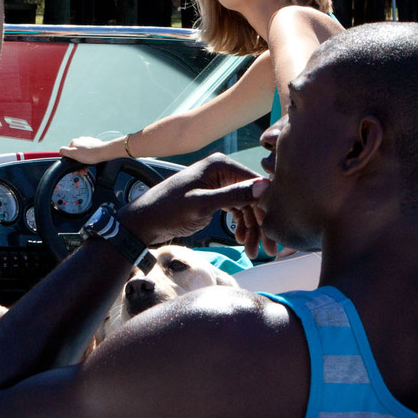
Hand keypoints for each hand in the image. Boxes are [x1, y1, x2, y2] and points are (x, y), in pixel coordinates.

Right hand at [58, 135, 124, 165]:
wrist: (104, 152)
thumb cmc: (90, 154)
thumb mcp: (74, 154)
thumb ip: (64, 152)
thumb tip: (60, 151)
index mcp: (75, 142)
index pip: (69, 153)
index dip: (71, 162)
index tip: (74, 168)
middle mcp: (81, 140)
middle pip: (76, 154)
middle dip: (77, 164)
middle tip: (80, 171)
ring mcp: (88, 142)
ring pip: (83, 155)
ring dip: (83, 163)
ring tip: (85, 169)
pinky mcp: (94, 145)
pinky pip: (89, 153)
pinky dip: (89, 159)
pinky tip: (90, 164)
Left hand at [122, 152, 264, 247]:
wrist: (144, 222)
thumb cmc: (169, 210)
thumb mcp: (203, 204)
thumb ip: (233, 196)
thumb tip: (265, 186)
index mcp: (221, 165)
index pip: (255, 183)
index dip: (266, 208)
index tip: (274, 232)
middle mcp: (223, 170)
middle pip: (252, 197)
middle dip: (260, 224)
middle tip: (269, 250)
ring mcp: (219, 184)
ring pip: (246, 206)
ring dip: (251, 228)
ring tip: (253, 251)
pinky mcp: (214, 197)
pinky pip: (235, 210)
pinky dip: (240, 225)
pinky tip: (241, 240)